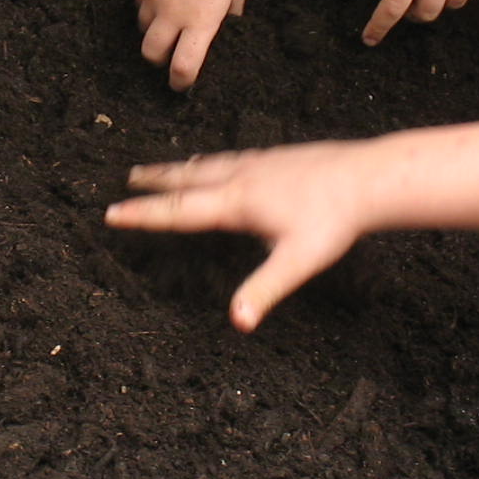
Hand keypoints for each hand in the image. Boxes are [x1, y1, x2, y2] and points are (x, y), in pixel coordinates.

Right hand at [104, 141, 375, 330]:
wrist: (367, 178)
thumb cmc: (333, 221)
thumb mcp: (297, 261)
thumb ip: (264, 290)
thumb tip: (239, 322)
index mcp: (237, 204)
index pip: (179, 211)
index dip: (143, 214)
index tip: (111, 213)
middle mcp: (242, 178)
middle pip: (186, 179)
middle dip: (154, 182)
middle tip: (126, 180)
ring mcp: (259, 163)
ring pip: (208, 164)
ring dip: (179, 168)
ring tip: (160, 169)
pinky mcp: (277, 156)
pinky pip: (231, 157)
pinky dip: (211, 160)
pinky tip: (219, 162)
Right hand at [137, 0, 248, 90]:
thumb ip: (229, 12)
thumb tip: (227, 25)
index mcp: (201, 21)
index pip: (183, 68)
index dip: (181, 82)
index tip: (182, 83)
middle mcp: (173, 14)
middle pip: (151, 55)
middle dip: (159, 60)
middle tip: (170, 54)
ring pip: (143, 28)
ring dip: (154, 31)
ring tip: (168, 19)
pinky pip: (139, 2)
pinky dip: (148, 5)